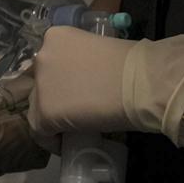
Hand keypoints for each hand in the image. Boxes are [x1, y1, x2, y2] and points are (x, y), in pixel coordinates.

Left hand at [26, 28, 183, 146]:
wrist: (144, 84)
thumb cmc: (135, 67)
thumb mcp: (101, 54)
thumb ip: (85, 64)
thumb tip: (89, 82)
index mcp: (55, 37)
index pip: (49, 65)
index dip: (61, 83)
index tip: (75, 96)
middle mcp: (42, 56)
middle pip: (42, 84)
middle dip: (57, 98)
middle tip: (77, 112)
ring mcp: (41, 84)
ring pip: (39, 106)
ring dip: (54, 117)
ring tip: (75, 129)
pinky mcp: (44, 112)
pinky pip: (39, 130)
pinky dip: (51, 140)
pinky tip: (67, 145)